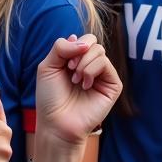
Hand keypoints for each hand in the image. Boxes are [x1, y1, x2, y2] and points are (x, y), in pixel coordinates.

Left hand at [34, 35, 120, 149]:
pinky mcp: (113, 86)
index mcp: (77, 60)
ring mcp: (103, 76)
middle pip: (92, 42)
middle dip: (78, 53)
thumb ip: (61, 47)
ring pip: (100, 51)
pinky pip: (106, 64)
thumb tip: (84, 42)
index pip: (83, 39)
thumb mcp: (48, 66)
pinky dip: (92, 70)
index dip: (73, 45)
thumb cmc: (50, 97)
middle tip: (70, 70)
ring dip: (84, 63)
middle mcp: (91, 66)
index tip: (63, 63)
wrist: (57, 122)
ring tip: (75, 80)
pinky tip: (85, 85)